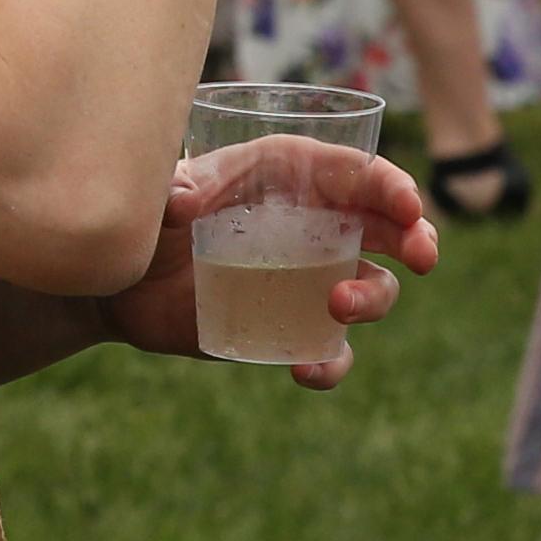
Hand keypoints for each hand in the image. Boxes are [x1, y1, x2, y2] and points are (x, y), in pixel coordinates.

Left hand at [105, 137, 439, 389]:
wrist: (118, 285)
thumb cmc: (144, 221)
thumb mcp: (156, 197)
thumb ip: (171, 192)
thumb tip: (182, 203)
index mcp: (289, 176)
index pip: (354, 172)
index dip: (390, 185)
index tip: (409, 207)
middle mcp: (311, 224)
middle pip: (385, 227)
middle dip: (417, 237)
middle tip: (422, 256)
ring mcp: (308, 279)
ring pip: (371, 287)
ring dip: (373, 297)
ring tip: (338, 306)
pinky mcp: (291, 327)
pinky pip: (331, 350)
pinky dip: (331, 364)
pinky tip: (307, 368)